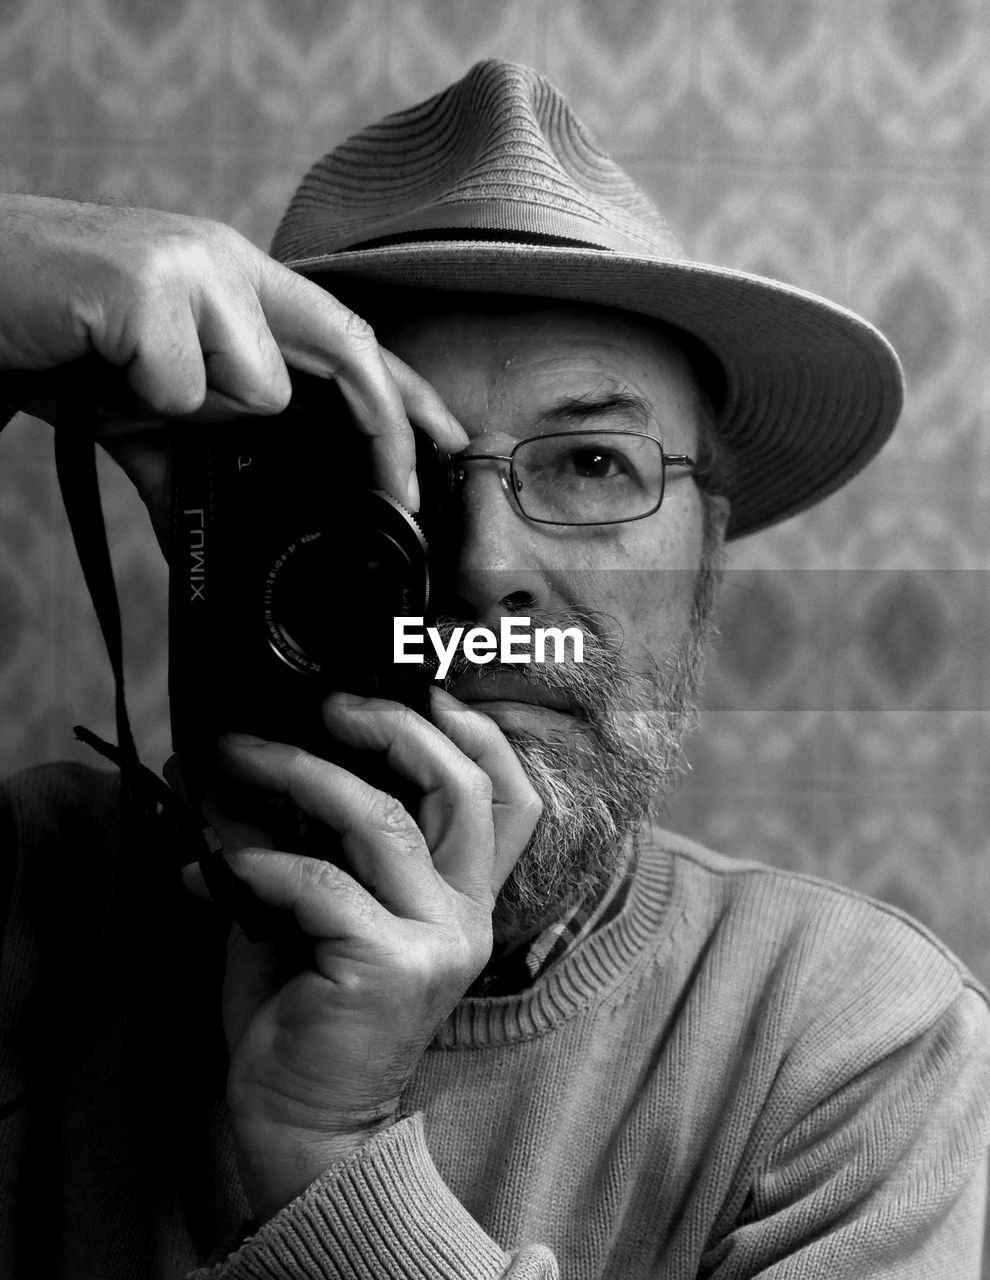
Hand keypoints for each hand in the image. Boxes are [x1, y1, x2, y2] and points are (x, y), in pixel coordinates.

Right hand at [0, 193, 465, 511]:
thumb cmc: (54, 335)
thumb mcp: (134, 402)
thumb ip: (186, 454)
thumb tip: (207, 535)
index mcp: (233, 281)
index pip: (348, 333)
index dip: (405, 390)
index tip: (446, 443)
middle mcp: (226, 261)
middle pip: (349, 349)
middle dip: (388, 428)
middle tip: (404, 494)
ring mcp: (194, 268)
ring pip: (261, 389)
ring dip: (198, 416)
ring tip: (125, 385)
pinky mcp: (152, 289)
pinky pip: (187, 392)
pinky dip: (141, 406)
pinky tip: (100, 371)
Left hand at [183, 688, 541, 1222]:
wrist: (306, 1125)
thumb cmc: (309, 1010)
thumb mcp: (317, 910)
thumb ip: (302, 839)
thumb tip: (240, 764)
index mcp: (464, 897)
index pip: (511, 800)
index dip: (478, 735)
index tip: (425, 689)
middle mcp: (466, 915)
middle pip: (461, 788)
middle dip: (393, 728)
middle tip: (326, 708)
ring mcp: (436, 941)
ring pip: (380, 821)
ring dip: (298, 777)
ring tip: (237, 761)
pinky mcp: (389, 968)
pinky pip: (319, 884)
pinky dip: (256, 863)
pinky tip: (208, 865)